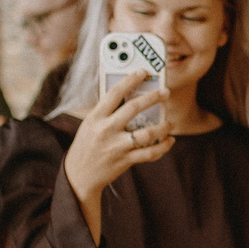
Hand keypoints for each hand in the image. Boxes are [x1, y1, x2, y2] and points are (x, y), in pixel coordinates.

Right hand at [62, 71, 174, 202]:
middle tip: (166, 92)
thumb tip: (130, 96)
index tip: (142, 72)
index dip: (130, 80)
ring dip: (163, 127)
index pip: (114, 93)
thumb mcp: (90, 125)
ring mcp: (116, 146)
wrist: (79, 175)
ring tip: (170, 123)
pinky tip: (169, 141)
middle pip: (133, 108)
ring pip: (146, 133)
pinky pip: (149, 153)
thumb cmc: (87, 145)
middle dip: (153, 98)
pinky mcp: (124, 161)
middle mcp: (106, 130)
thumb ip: (106, 112)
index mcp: (96, 117)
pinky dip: (163, 147)